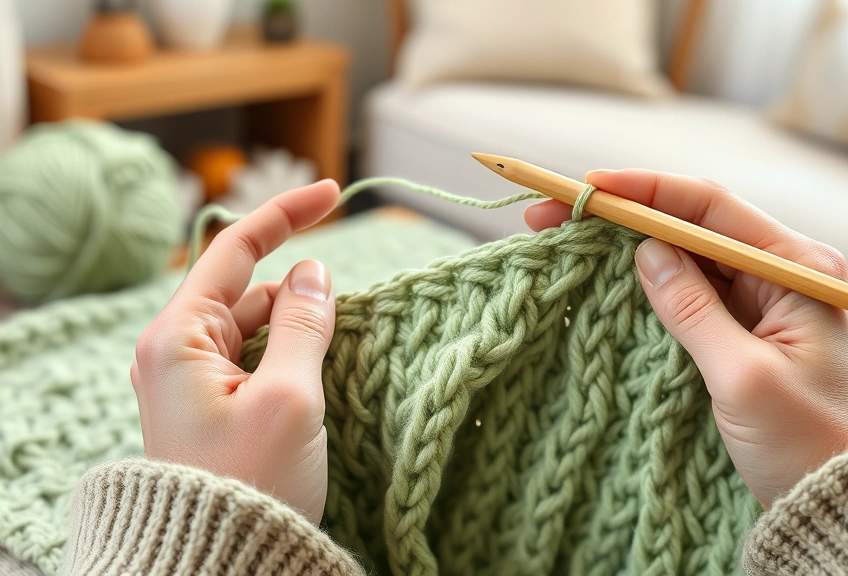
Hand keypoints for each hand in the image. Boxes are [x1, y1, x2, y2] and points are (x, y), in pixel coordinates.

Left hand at [131, 180, 340, 523]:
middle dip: (301, 295)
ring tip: (331, 367)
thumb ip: (305, 323)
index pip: (232, 250)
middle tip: (345, 326)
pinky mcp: (210, 408)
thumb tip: (315, 271)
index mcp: (177, 338)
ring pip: (256, 327)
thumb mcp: (289, 396)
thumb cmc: (249, 483)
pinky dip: (290, 358)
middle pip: (249, 291)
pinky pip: (255, 360)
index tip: (331, 190)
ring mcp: (190, 382)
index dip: (285, 215)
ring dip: (299, 331)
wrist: (219, 564)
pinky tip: (318, 379)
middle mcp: (175, 353)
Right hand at [525, 170, 847, 507]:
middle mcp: (788, 271)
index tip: (587, 189)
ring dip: (632, 242)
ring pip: (689, 254)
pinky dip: (651, 280)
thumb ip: (692, 309)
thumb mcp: (743, 377)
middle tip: (555, 213)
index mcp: (802, 269)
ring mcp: (769, 298)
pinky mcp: (751, 327)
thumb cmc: (807, 444)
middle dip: (627, 213)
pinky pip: (694, 289)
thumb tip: (646, 251)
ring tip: (571, 235)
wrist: (844, 501)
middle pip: (694, 223)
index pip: (712, 208)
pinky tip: (610, 274)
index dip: (645, 191)